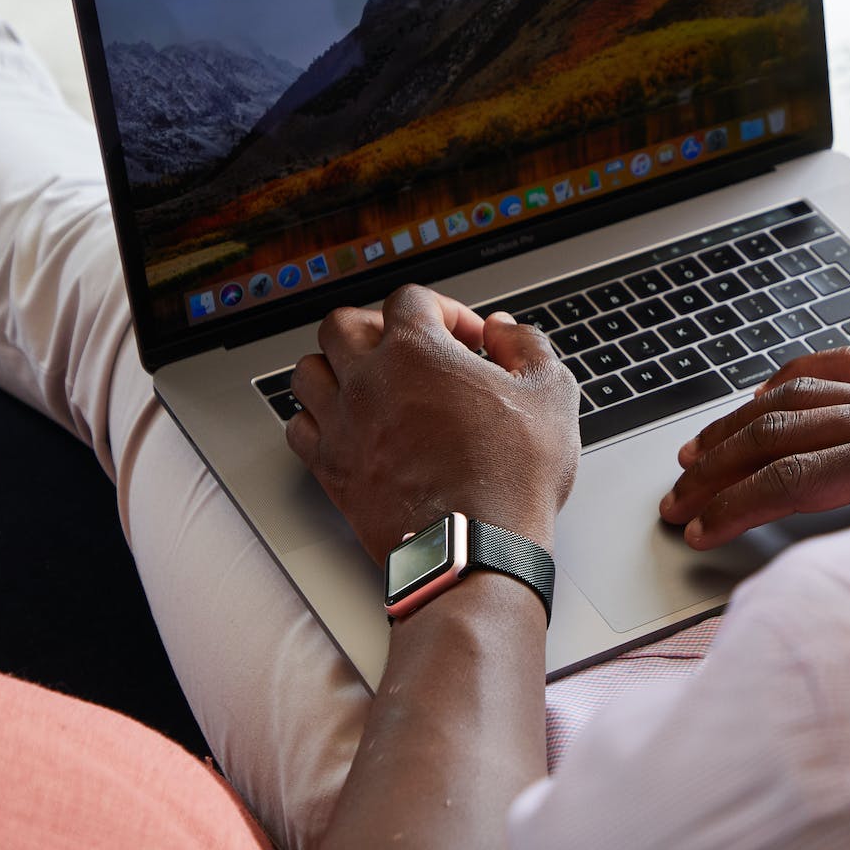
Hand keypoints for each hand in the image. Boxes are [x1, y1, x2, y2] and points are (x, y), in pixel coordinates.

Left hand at [286, 285, 579, 564]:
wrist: (475, 549)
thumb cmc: (512, 475)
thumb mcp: (550, 393)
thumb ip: (526, 345)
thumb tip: (504, 330)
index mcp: (416, 350)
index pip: (410, 299)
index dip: (444, 310)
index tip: (469, 339)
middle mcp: (367, 380)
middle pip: (343, 325)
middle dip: (378, 328)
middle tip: (410, 350)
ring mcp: (342, 426)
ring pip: (308, 372)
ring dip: (337, 368)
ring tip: (370, 383)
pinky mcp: (331, 471)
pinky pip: (300, 429)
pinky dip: (319, 421)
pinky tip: (350, 428)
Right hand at [660, 348, 849, 547]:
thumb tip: (812, 577)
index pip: (792, 478)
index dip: (736, 507)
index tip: (698, 531)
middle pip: (778, 433)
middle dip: (719, 469)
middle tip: (675, 502)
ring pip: (795, 395)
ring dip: (737, 424)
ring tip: (694, 454)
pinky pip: (836, 365)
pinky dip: (788, 378)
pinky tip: (760, 395)